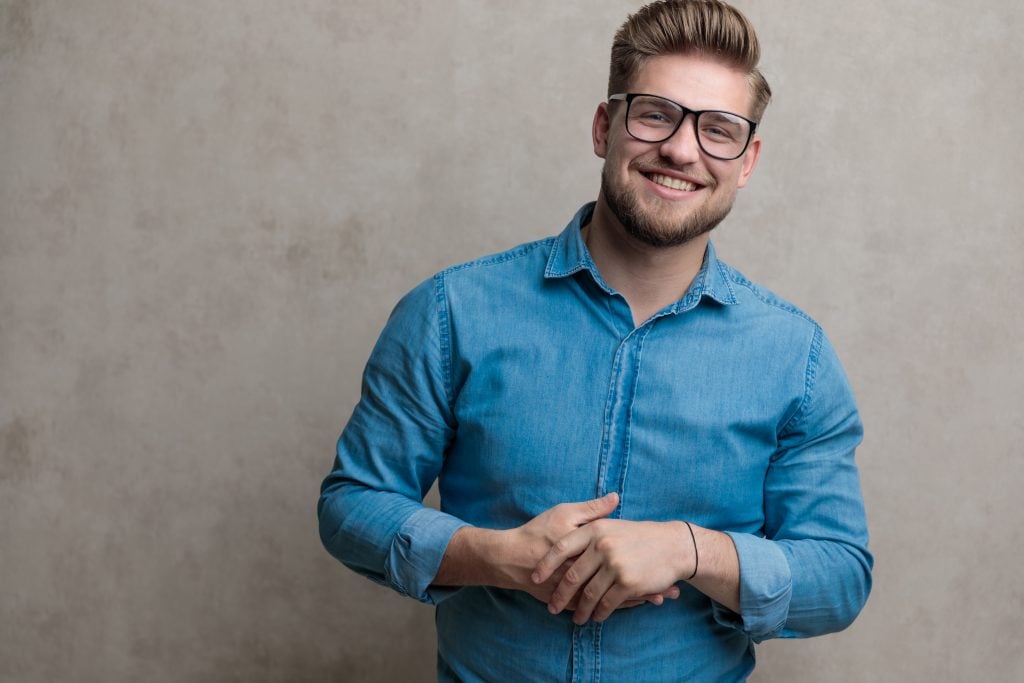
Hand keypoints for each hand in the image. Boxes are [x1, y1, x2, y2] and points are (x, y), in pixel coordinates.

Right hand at [501, 493, 678, 609]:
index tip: (669, 566)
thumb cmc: (538, 532)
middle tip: (673, 592)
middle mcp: (586, 575)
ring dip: (637, 600)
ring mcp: (578, 591)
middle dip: (649, 588)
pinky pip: (598, 607)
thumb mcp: (564, 514)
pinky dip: (616, 607)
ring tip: (660, 601)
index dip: (648, 564)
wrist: (511, 558)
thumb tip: (616, 497)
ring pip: (613, 600)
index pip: (625, 561)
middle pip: (623, 584)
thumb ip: (592, 510)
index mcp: (589, 553)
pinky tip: (630, 607)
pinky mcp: (569, 601)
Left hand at [532, 518, 694, 624]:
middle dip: (560, 595)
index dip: (546, 565)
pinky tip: (597, 617)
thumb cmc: (640, 535)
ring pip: (589, 593)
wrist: (673, 545)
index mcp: (594, 530)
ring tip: (576, 619)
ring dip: (581, 610)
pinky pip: (607, 602)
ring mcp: (614, 564)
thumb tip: (561, 541)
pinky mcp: (627, 582)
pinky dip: (600, 612)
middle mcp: (602, 545)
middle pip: (573, 575)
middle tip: (552, 607)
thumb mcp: (611, 524)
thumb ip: (588, 529)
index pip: (561, 548)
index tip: (535, 578)